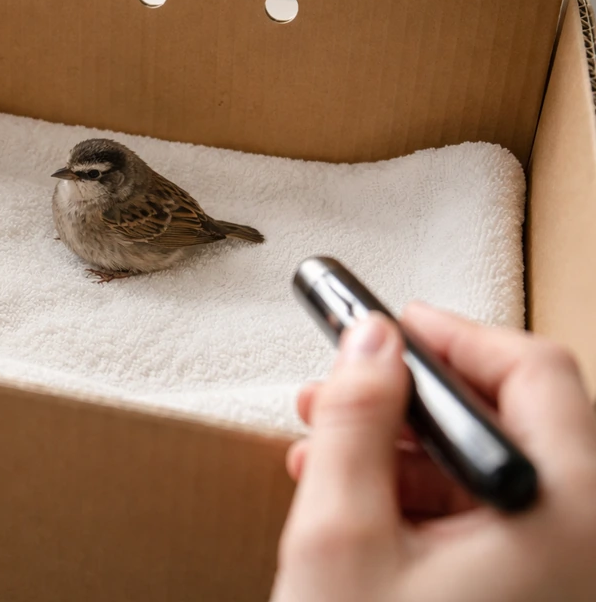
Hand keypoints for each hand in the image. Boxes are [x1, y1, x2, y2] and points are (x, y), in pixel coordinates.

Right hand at [272, 303, 595, 601]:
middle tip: (350, 382)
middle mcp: (581, 540)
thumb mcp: (341, 536)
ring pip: (489, 465)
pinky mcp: (532, 586)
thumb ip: (355, 422)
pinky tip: (355, 495)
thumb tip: (370, 342)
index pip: (535, 373)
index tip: (398, 323)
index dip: (455, 335)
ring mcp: (560, 567)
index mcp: (562, 518)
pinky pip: (484, 513)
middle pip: (511, 417)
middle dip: (412, 396)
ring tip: (328, 447)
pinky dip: (419, 493)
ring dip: (404, 445)